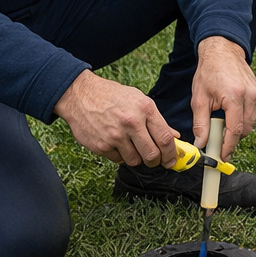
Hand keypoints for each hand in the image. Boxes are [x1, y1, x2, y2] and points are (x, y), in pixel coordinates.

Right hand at [54, 69, 177, 167]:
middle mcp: (131, 123)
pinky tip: (117, 143)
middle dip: (156, 161)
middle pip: (152, 154)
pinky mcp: (101, 146)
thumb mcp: (139, 100)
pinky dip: (120, 156)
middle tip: (154, 160)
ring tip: (132, 147)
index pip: (165, 138)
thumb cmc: (113, 96)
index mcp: (145, 109)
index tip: (171, 160)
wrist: (81, 95)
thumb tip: (175, 136)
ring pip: (135, 160)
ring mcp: (115, 135)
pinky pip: (118, 160)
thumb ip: (157, 120)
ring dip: (137, 158)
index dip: (171, 154)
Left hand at [191, 36, 255, 160]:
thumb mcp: (199, 98)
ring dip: (238, 130)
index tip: (222, 156)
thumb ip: (200, 123)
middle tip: (217, 140)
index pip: (235, 130)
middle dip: (232, 139)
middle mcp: (250, 96)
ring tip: (222, 124)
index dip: (228, 146)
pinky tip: (231, 115)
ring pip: (250, 124)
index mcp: (234, 96)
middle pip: (245, 130)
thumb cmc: (210, 72)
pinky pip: (253, 115)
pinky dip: (243, 120)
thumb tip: (201, 143)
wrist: (223, 51)